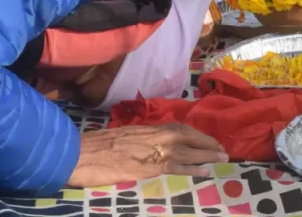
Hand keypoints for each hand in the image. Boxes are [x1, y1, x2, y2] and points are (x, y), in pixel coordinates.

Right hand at [67, 124, 227, 187]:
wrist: (79, 153)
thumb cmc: (93, 147)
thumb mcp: (119, 137)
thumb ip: (136, 140)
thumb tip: (144, 146)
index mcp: (145, 129)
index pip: (177, 128)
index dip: (195, 134)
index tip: (207, 139)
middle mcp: (153, 135)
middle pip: (187, 136)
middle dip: (206, 142)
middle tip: (222, 149)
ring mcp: (152, 150)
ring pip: (187, 150)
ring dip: (207, 154)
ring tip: (222, 158)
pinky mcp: (149, 166)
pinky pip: (177, 167)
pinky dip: (194, 169)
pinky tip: (206, 172)